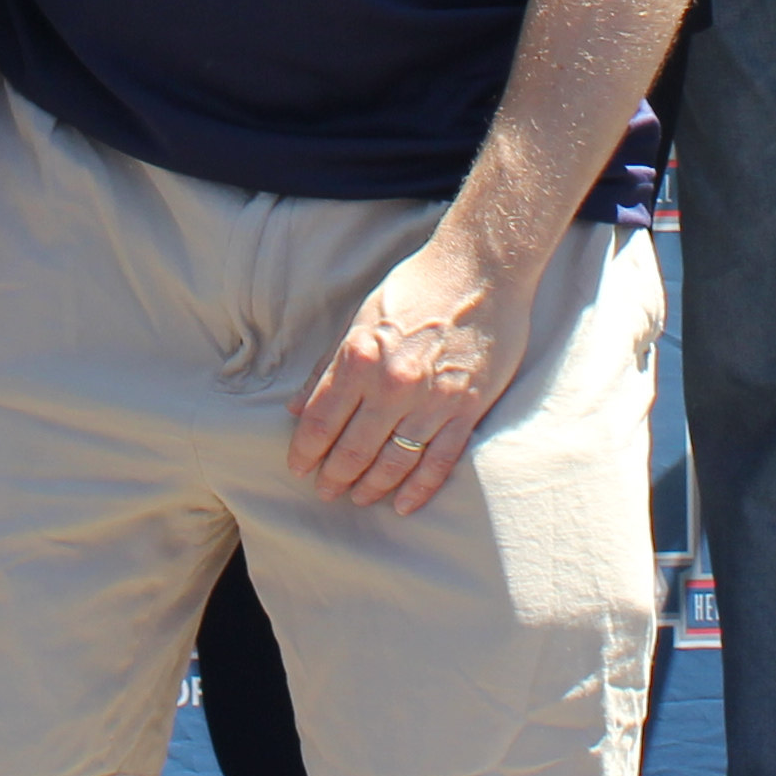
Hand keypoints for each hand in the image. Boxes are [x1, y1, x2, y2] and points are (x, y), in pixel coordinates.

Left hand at [289, 230, 533, 511]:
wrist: (480, 270)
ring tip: (359, 498)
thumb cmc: (415, 288)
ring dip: (371, 487)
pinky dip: (419, 489)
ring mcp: (431, 401)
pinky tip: (403, 505)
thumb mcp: (360, 319)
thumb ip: (328, 366)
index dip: (305, 451)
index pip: (320, 420)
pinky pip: (438, 461)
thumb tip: (295, 407)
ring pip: (393, 463)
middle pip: (352, 449)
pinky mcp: (466, 409)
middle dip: (334, 476)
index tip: (298, 467)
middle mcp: (391, 384)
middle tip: (325, 492)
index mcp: (358, 357)